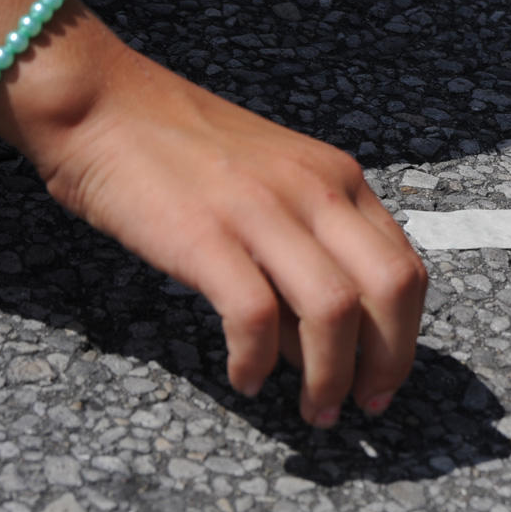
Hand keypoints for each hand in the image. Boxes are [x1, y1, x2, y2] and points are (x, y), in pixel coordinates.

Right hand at [30, 45, 426, 426]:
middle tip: (360, 405)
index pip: (407, 266)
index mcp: (340, 178)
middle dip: (387, 363)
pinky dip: (256, 362)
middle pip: (391, 290)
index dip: (406, 336)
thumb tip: (321, 338)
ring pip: (334, 311)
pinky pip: (255, 317)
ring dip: (328, 377)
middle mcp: (315, 190)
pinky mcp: (204, 235)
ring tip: (311, 409)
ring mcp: (262, 210)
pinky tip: (244, 378)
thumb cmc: (184, 149)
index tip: (383, 380)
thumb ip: (310, 243)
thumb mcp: (276, 180)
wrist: (103, 103)